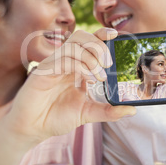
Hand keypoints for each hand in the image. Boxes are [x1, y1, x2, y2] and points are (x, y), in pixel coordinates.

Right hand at [5, 28, 135, 141]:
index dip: (102, 35)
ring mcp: (53, 65)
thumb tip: (132, 110)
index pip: (89, 42)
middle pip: (82, 37)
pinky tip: (88, 79)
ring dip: (91, 56)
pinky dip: (79, 65)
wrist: (32, 129)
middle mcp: (65, 62)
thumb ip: (109, 111)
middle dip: (99, 45)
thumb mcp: (88, 113)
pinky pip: (63, 59)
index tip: (117, 35)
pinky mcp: (43, 72)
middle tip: (109, 63)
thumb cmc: (56, 117)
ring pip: (73, 45)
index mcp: (76, 66)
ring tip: (100, 75)